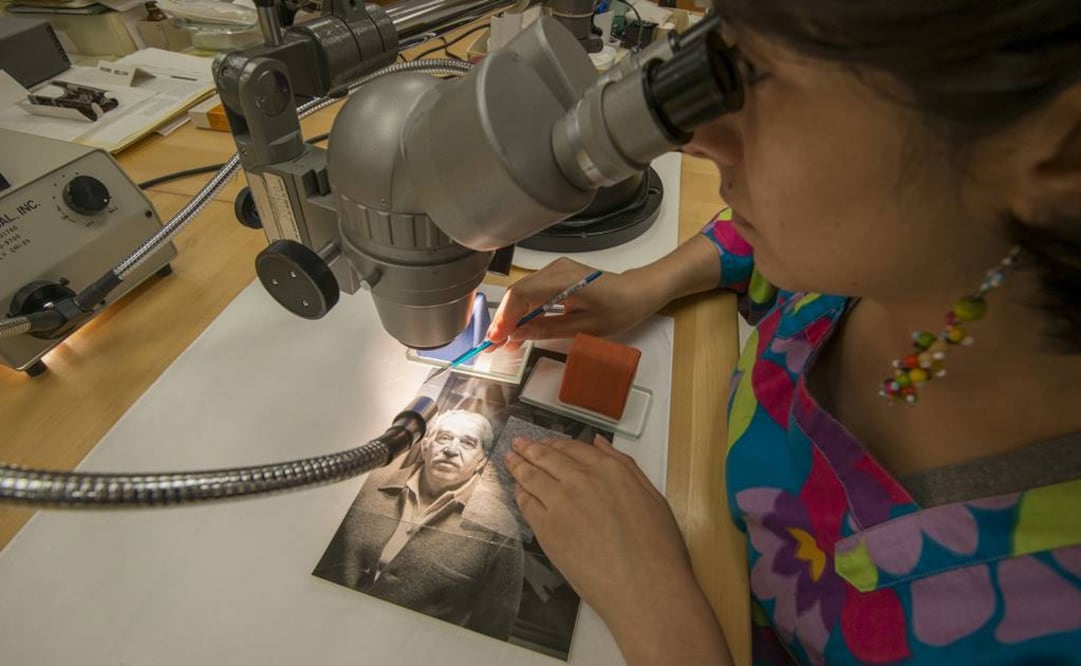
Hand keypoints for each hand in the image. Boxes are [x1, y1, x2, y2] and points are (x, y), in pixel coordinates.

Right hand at [487, 258, 663, 351]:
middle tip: (493, 345)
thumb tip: (518, 335)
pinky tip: (519, 328)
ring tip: (504, 341)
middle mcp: (555, 270)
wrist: (637, 292)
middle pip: (517, 293)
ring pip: (522, 293)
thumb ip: (548, 329)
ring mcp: (555, 270)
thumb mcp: (584, 327)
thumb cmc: (619, 309)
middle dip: (503, 320)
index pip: (521, 296)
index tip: (495, 340)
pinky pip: (532, 292)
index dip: (505, 318)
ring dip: (511, 316)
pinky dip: (523, 310)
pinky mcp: (557, 276)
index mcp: (564, 281)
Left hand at [506, 435, 729, 664]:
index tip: (545, 442)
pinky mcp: (547, 529)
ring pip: (531, 477)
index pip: (572, 447)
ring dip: (517, 465)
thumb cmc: (657, 548)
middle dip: (529, 449)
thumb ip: (624, 465)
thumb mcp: (652, 495)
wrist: (644, 588)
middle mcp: (581, 480)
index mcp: (610, 469)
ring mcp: (560, 504)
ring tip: (509, 460)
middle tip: (518, 444)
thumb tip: (600, 444)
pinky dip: (519, 494)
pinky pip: (526, 505)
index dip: (554, 444)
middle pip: (546, 457)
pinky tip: (517, 490)